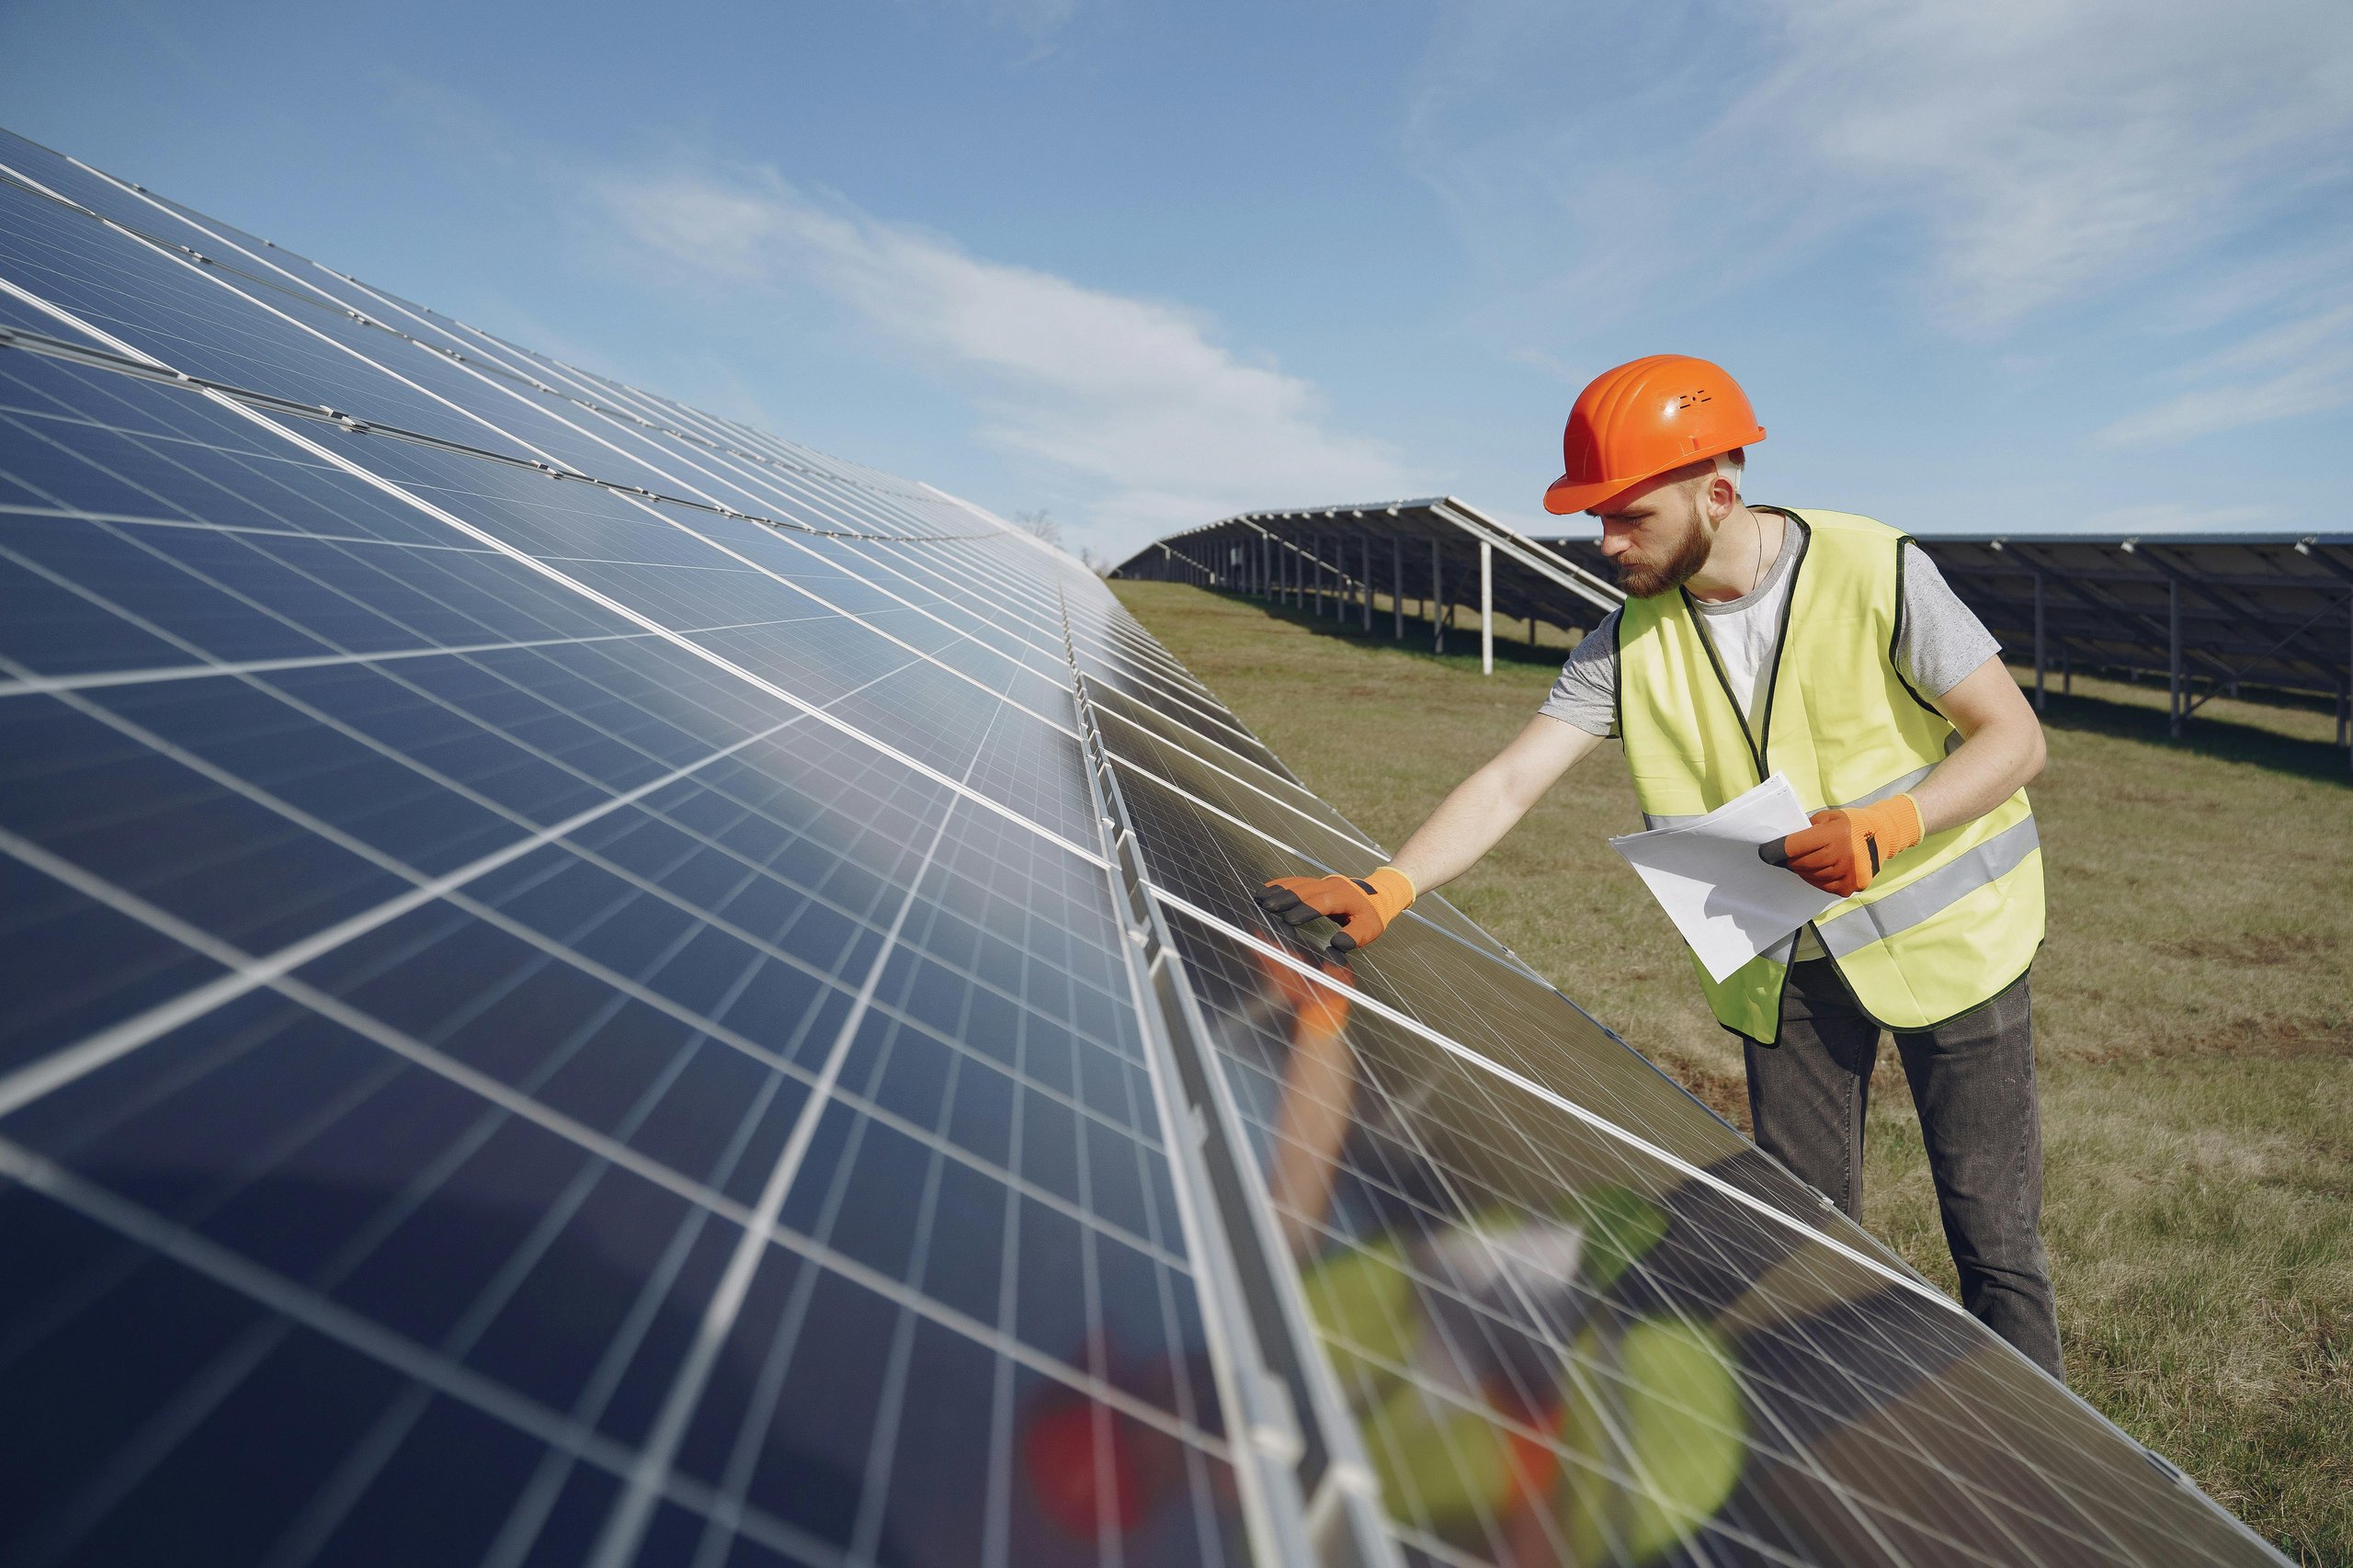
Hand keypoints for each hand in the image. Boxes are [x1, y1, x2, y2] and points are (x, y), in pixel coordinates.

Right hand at [1252, 867, 1415, 951]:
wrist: (1376, 894)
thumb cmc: (1370, 916)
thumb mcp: (1369, 928)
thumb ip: (1355, 936)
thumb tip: (1337, 945)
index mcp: (1344, 897)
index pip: (1322, 902)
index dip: (1305, 910)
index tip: (1289, 920)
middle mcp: (1330, 885)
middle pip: (1305, 890)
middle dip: (1285, 899)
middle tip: (1267, 908)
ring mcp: (1321, 881)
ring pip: (1297, 884)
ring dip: (1278, 891)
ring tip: (1260, 899)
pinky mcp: (1315, 882)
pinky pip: (1295, 881)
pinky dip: (1279, 885)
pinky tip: (1265, 890)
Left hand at [1761, 795, 1923, 896]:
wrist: (1882, 836)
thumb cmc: (1851, 824)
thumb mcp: (1829, 818)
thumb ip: (1807, 829)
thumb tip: (1784, 842)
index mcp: (1834, 835)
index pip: (1796, 846)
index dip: (1779, 849)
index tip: (1766, 852)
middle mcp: (1842, 856)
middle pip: (1802, 864)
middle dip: (1791, 861)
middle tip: (1788, 857)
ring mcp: (1847, 874)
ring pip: (1811, 877)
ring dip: (1803, 871)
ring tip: (1804, 863)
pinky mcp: (1850, 886)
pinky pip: (1823, 886)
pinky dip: (1816, 879)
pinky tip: (1819, 870)